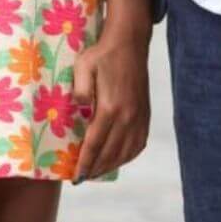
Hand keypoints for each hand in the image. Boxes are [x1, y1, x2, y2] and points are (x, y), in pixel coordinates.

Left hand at [71, 22, 150, 182]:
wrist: (129, 43)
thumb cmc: (102, 54)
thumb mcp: (83, 66)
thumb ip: (80, 90)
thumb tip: (80, 112)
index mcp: (110, 107)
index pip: (95, 144)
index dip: (85, 163)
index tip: (76, 177)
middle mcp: (127, 117)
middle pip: (110, 153)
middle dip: (95, 169)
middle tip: (82, 178)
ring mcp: (139, 117)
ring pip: (126, 152)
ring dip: (111, 166)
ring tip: (96, 172)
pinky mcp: (145, 114)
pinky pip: (138, 144)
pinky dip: (128, 156)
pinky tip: (117, 159)